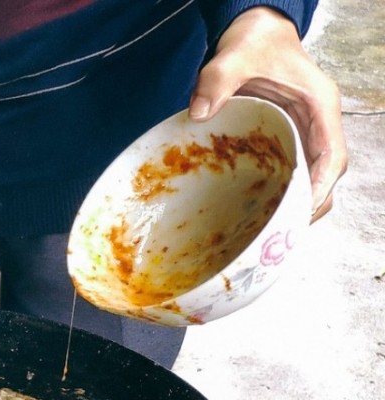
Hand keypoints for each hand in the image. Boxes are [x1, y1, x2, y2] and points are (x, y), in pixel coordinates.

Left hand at [190, 6, 347, 220]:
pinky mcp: (285, 138)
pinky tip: (251, 210)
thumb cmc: (254, 42)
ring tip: (263, 232)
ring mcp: (302, 133)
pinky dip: (277, 192)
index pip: (332, 157)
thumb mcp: (234, 56)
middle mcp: (316, 125)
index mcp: (318, 108)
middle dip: (307, 207)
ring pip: (310, 178)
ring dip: (292, 205)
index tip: (301, 213)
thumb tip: (199, 113)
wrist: (255, 32)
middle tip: (276, 235)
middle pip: (326, 176)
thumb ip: (217, 80)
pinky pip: (289, 171)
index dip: (320, 188)